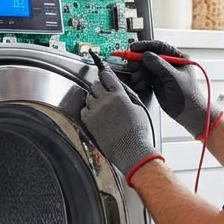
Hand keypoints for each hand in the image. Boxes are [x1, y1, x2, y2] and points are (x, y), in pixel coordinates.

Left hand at [80, 66, 161, 181]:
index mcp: (119, 95)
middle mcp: (105, 101)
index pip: (107, 77)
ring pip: (88, 97)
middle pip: (95, 85)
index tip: (103, 73)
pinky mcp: (90, 122)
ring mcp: (95, 111)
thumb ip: (127, 99)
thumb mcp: (138, 109)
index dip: (105, 74)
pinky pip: (84, 110)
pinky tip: (95, 114)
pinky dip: (88, 110)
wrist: (130, 150)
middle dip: (99, 87)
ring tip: (101, 105)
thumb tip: (121, 95)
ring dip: (93, 98)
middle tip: (103, 91)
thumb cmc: (138, 133)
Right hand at [128, 40, 222, 139]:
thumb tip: (146, 55)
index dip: (145, 46)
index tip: (134, 48)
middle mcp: (169, 64)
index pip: (160, 47)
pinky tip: (140, 84)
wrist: (189, 113)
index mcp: (178, 58)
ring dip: (139, 72)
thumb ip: (159, 65)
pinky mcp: (158, 83)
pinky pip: (146, 77)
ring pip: (146, 68)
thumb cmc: (188, 96)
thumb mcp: (173, 78)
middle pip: (150, 57)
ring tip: (136, 78)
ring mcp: (163, 73)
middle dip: (139, 61)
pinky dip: (141, 80)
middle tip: (132, 65)